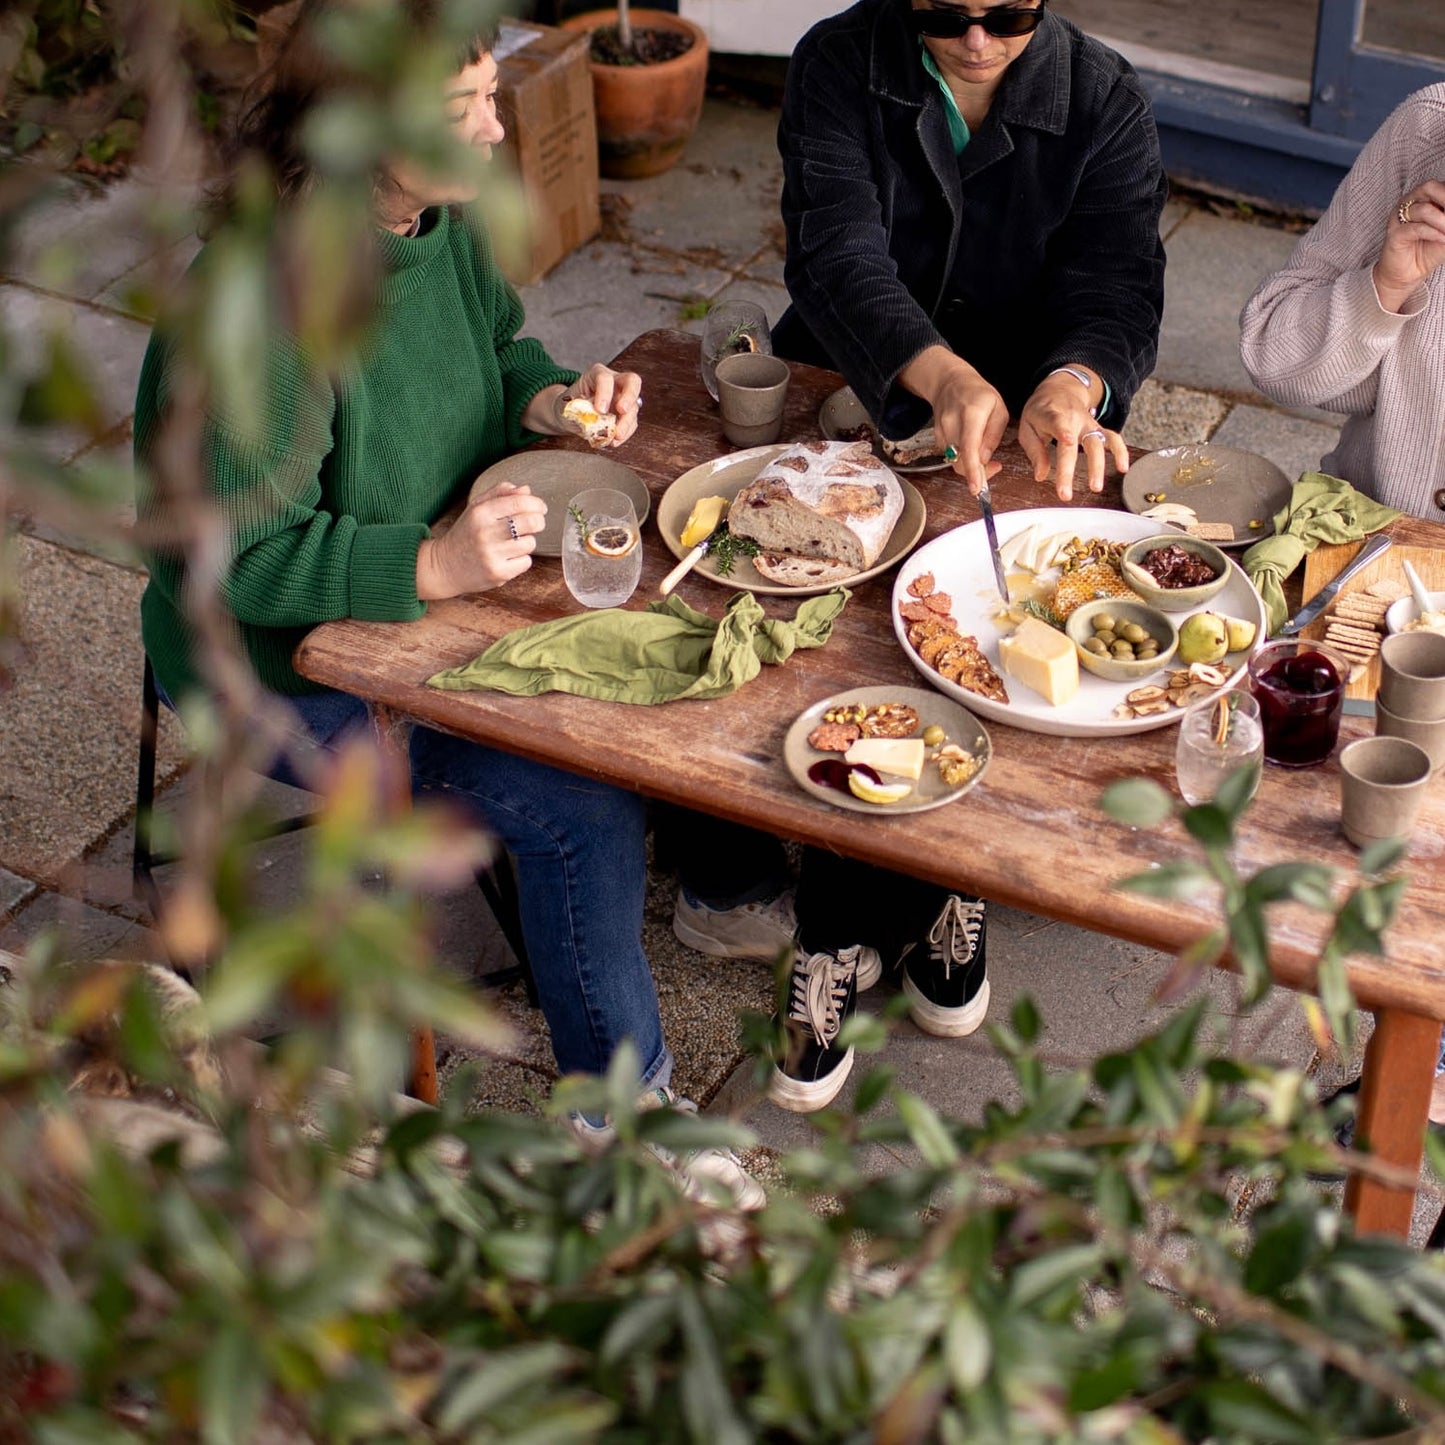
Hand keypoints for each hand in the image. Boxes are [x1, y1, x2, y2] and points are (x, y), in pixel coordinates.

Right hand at [416, 480, 545, 599]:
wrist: (445, 566)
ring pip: (530, 543)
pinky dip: (522, 560)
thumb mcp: (476, 507)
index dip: (537, 504)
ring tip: (513, 543)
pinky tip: (508, 558)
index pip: (519, 502)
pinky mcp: (498, 573)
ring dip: (527, 542)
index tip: (540, 508)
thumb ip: (500, 494)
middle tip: (536, 523)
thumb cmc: (466, 534)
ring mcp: (491, 554)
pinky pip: (526, 562)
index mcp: (480, 512)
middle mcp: (485, 532)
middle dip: (539, 521)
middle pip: (531, 522)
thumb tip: (526, 490)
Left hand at [559, 363, 643, 445]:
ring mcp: (622, 398)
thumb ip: (579, 411)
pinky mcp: (626, 414)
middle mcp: (614, 382)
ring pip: (633, 407)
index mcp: (597, 374)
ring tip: (616, 435)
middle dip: (629, 396)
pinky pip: (631, 423)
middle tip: (622, 411)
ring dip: (626, 423)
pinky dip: (625, 433)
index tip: (600, 409)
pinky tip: (615, 440)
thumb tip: (591, 422)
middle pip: (632, 381)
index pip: (605, 378)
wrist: (569, 414)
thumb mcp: (568, 405)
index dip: (604, 392)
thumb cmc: (568, 405)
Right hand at [898, 346, 1004, 494]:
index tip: (976, 488)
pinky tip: (971, 446)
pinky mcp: (937, 438)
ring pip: (956, 461)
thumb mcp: (999, 409)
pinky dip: (963, 458)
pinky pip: (952, 456)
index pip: (970, 447)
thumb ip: (993, 435)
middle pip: (961, 460)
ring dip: (971, 465)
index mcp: (971, 413)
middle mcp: (952, 423)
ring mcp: (941, 431)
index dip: (973, 471)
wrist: (950, 382)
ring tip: (984, 454)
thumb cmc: (979, 394)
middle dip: (977, 472)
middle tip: (994, 467)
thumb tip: (985, 459)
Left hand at [1018, 373, 1128, 501]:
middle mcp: (1074, 419)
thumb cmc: (1041, 412)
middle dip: (1071, 469)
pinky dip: (1120, 452)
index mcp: (1052, 415)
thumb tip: (1041, 475)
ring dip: (1098, 466)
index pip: (1059, 423)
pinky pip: (1113, 438)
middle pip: (1075, 443)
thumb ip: (1035, 451)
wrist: (1060, 390)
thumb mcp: (1028, 427)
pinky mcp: (1098, 429)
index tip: (1068, 441)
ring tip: (1096, 487)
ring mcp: (1089, 424)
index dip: (1064, 432)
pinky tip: (1123, 469)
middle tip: (1066, 494)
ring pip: (1098, 442)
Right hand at [1374, 179, 1444, 312]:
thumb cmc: (1426, 252)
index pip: (1440, 187)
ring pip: (1423, 209)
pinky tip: (1442, 239)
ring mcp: (1399, 219)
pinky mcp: (1394, 235)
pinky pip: (1415, 228)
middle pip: (1429, 188)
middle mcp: (1410, 205)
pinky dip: (1432, 233)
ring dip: (1441, 220)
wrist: (1405, 276)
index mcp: (1424, 200)